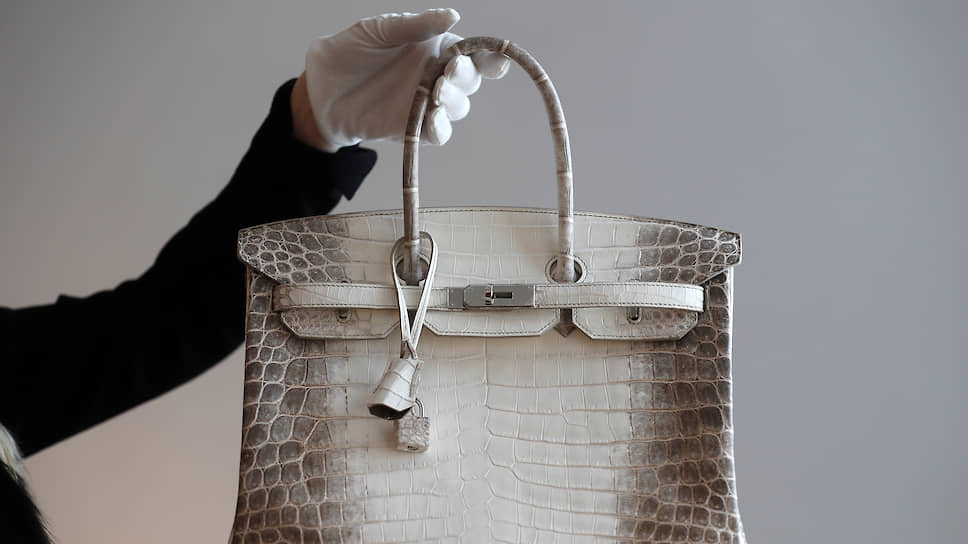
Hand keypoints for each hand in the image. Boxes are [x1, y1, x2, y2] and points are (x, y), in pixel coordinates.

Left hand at [294, 8, 508, 151]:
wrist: (319, 89)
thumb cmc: (348, 51)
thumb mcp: (378, 30)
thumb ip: (415, 26)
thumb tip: (453, 15)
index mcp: (434, 46)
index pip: (472, 51)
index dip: (489, 56)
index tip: (494, 59)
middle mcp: (436, 75)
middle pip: (470, 80)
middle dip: (465, 76)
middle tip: (447, 71)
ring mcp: (426, 103)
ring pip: (458, 107)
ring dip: (453, 102)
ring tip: (436, 95)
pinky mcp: (413, 128)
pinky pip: (438, 133)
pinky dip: (440, 128)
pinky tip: (431, 120)